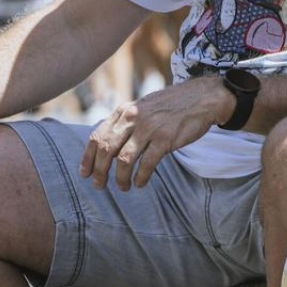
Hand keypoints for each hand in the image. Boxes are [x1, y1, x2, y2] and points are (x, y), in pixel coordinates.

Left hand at [80, 77, 229, 191]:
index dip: (88, 158)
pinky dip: (140, 177)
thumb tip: (105, 146)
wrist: (201, 99)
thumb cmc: (170, 107)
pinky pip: (146, 164)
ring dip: (120, 178)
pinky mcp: (165, 139)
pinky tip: (140, 183)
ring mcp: (149, 128)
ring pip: (124, 160)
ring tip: (123, 187)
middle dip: (100, 172)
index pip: (97, 136)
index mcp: (124, 111)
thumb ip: (124, 123)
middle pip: (107, 150)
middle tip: (99, 185)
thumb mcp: (142, 108)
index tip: (84, 174)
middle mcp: (133, 118)